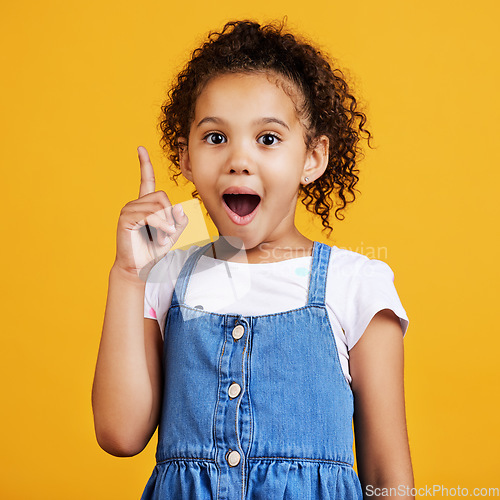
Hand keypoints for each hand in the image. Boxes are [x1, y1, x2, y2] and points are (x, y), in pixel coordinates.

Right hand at [113, 146, 188, 281]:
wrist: (139, 266)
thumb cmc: (154, 249)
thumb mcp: (173, 232)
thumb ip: (179, 219)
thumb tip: (179, 208)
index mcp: (146, 204)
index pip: (145, 180)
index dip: (144, 164)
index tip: (140, 148)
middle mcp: (135, 204)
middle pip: (162, 197)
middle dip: (170, 217)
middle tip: (166, 233)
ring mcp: (129, 210)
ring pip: (158, 207)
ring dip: (166, 225)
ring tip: (160, 237)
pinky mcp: (126, 218)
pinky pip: (151, 215)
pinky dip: (160, 226)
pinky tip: (158, 237)